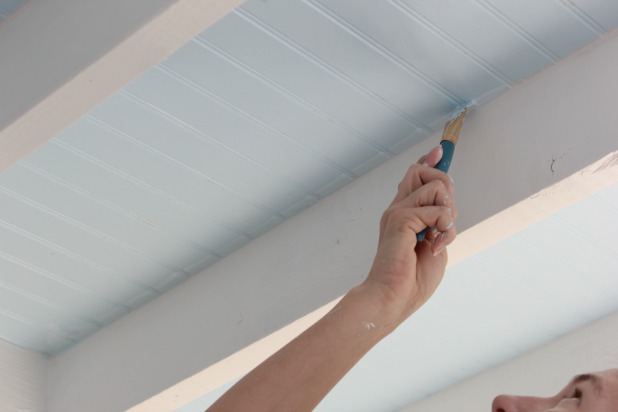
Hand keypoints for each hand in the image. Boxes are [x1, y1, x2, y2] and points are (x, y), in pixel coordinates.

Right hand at [363, 146, 456, 324]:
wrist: (391, 299)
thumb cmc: (411, 281)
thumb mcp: (432, 245)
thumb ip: (437, 224)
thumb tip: (446, 206)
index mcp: (403, 215)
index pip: (414, 176)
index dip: (429, 161)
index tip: (440, 150)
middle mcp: (398, 208)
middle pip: (424, 171)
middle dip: (447, 189)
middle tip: (446, 221)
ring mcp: (397, 212)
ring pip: (437, 186)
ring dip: (449, 213)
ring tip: (440, 237)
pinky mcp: (401, 219)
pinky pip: (437, 209)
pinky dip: (444, 227)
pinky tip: (435, 246)